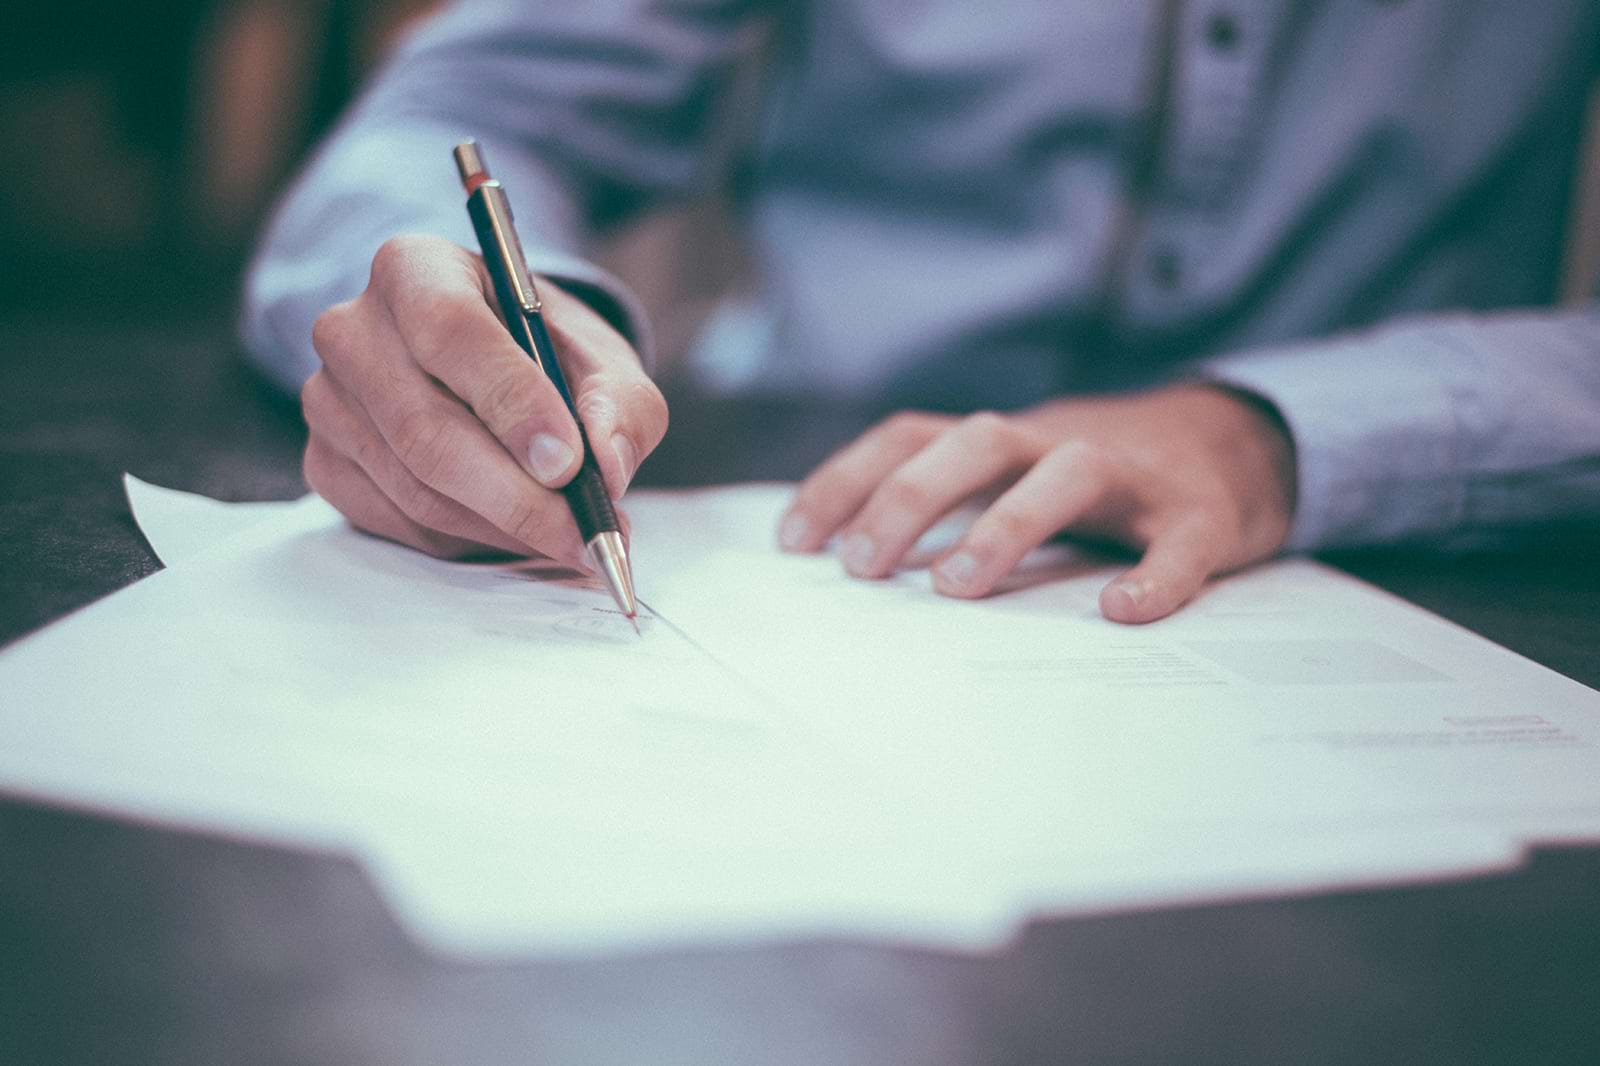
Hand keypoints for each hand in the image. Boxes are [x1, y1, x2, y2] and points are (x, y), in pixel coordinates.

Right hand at [302, 234, 666, 566]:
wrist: (494, 368)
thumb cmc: (546, 354)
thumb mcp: (602, 360)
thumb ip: (620, 405)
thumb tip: (608, 465)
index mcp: (415, 269)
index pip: (450, 331)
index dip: (511, 403)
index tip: (568, 463)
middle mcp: (353, 329)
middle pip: (426, 428)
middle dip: (517, 496)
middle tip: (584, 534)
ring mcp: (328, 400)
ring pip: (416, 488)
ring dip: (502, 527)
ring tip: (568, 538)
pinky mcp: (326, 462)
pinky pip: (399, 522)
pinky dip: (469, 541)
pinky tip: (515, 532)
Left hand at [777, 385, 1296, 622]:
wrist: (1235, 443)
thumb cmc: (1097, 480)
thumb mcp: (1015, 475)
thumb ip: (950, 505)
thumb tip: (849, 566)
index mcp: (1004, 441)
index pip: (910, 437)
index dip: (847, 480)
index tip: (792, 542)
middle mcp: (1057, 443)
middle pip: (976, 442)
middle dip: (910, 497)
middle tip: (861, 567)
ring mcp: (1133, 476)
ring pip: (1067, 474)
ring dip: (1006, 524)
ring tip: (957, 587)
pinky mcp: (1201, 515)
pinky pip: (1178, 542)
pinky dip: (1154, 575)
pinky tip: (1122, 612)